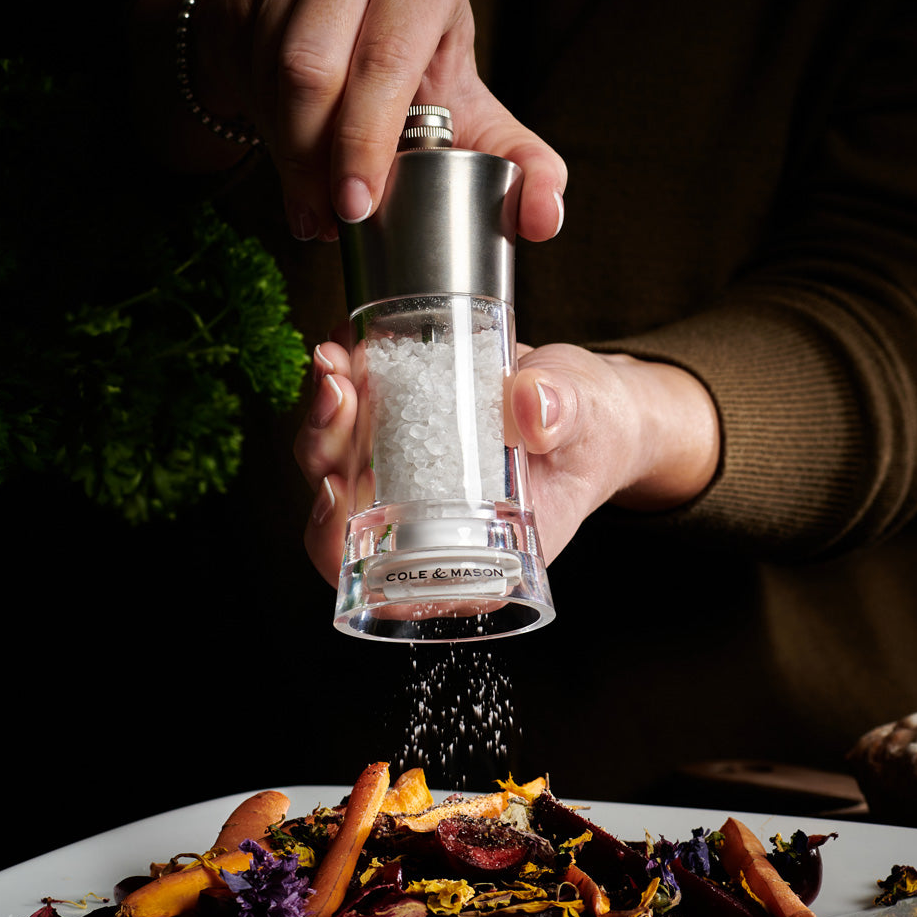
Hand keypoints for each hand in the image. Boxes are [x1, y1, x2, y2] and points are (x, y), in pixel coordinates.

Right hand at [134, 0, 565, 241]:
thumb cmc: (417, 75)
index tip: (359, 207)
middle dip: (317, 159)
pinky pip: (246, 67)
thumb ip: (518, 164)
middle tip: (329, 221)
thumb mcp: (472, 110)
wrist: (343, 25)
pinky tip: (287, 167)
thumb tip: (544, 219)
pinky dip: (264, 132)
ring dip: (288, 155)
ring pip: (274, 72)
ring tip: (310, 209)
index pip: (387, 57)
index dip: (366, 141)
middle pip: (316, 66)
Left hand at [294, 340, 720, 586]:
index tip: (333, 489)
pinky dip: (341, 378)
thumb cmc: (594, 439)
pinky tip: (346, 341)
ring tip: (335, 359)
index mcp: (461, 556)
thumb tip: (531, 404)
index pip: (375, 575)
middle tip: (338, 394)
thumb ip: (564, 418)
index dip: (334, 544)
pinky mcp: (397, 429)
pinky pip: (350, 412)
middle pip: (338, 511)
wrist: (591, 406)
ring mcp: (401, 476)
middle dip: (322, 452)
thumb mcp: (590, 429)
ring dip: (323, 410)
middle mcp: (419, 522)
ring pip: (333, 458)